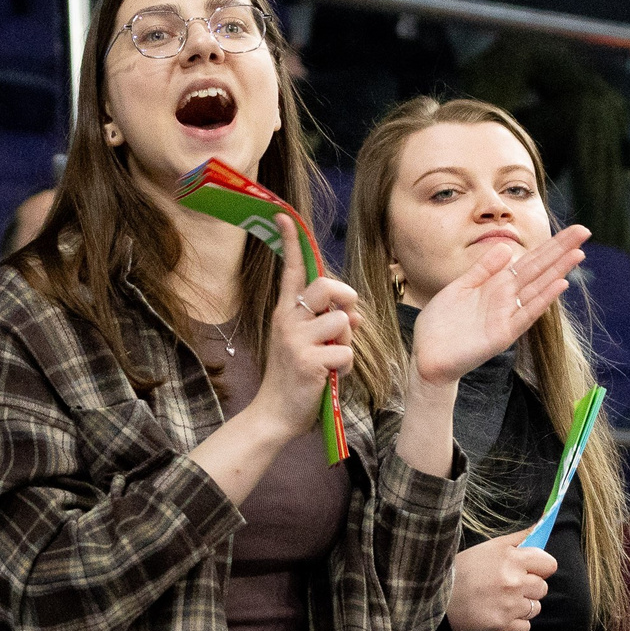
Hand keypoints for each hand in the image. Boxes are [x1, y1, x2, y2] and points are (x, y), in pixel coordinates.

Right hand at [253, 216, 357, 443]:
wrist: (275, 413)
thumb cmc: (294, 375)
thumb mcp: (305, 342)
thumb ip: (327, 324)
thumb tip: (354, 316)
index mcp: (285, 312)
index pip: (289, 270)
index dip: (290, 243)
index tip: (285, 217)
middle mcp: (287, 320)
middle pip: (326, 286)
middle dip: (345, 297)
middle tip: (346, 317)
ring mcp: (295, 341)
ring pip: (341, 322)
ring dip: (346, 342)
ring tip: (331, 358)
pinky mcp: (307, 363)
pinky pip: (345, 354)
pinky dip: (345, 367)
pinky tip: (329, 377)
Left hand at [408, 224, 589, 385]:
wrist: (428, 355)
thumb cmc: (441, 324)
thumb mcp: (461, 288)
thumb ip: (483, 269)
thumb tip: (506, 247)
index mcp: (496, 285)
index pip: (529, 261)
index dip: (550, 246)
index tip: (571, 231)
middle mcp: (506, 299)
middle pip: (539, 270)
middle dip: (561, 251)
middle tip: (585, 232)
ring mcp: (507, 316)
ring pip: (538, 288)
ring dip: (558, 271)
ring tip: (579, 255)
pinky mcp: (503, 334)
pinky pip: (526, 313)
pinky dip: (543, 299)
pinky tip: (560, 285)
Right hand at [447, 534, 556, 630]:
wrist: (435, 596)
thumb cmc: (461, 569)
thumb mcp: (489, 547)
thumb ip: (517, 539)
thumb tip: (539, 526)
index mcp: (512, 558)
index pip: (549, 565)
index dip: (540, 569)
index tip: (529, 571)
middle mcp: (514, 581)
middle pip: (542, 588)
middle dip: (529, 588)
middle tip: (509, 588)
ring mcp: (509, 605)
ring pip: (535, 608)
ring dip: (522, 607)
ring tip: (503, 602)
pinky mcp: (501, 625)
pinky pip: (524, 627)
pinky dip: (514, 624)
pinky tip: (499, 616)